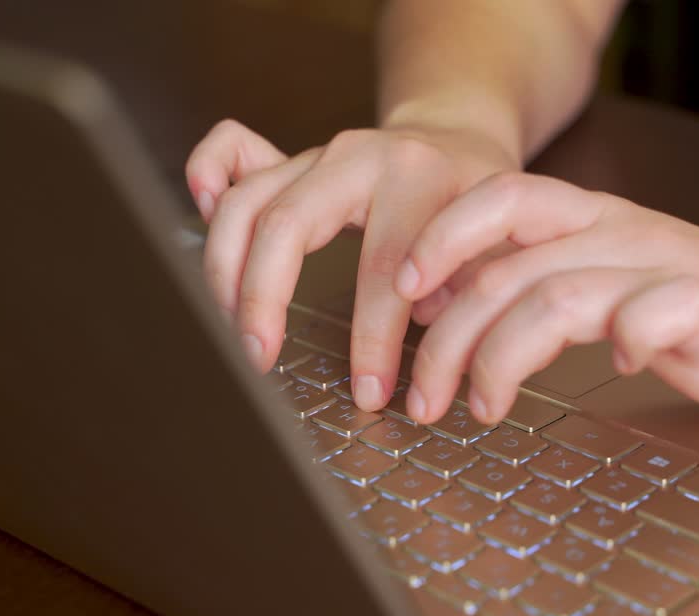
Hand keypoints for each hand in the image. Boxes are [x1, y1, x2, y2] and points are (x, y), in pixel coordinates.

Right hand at [185, 119, 517, 409]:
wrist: (457, 140)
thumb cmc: (476, 202)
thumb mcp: (498, 240)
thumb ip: (471, 287)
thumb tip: (433, 339)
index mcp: (416, 178)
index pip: (383, 268)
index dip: (372, 340)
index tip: (369, 393)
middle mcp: (357, 157)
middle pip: (287, 226)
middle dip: (265, 300)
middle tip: (259, 360)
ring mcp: (316, 154)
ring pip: (246, 201)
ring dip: (226, 269)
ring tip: (232, 328)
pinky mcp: (289, 157)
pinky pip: (229, 151)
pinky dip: (206, 177)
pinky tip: (199, 216)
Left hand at [393, 173, 698, 432]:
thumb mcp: (620, 293)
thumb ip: (547, 290)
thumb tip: (454, 314)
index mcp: (601, 226)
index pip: (504, 200)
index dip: (442, 239)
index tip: (403, 296)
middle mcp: (627, 239)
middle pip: (510, 265)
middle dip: (448, 336)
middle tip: (423, 398)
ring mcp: (672, 274)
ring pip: (560, 292)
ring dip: (504, 355)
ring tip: (485, 407)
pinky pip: (661, 309)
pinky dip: (628, 335)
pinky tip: (616, 368)